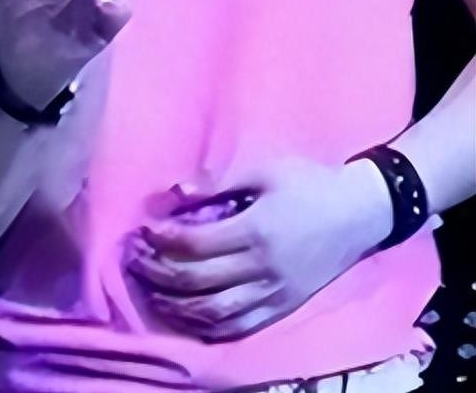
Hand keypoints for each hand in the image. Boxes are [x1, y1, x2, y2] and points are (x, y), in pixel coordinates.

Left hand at [126, 157, 394, 340]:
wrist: (361, 213)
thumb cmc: (309, 183)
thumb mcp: (265, 170)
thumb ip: (218, 180)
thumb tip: (174, 191)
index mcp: (256, 230)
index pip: (195, 244)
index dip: (163, 238)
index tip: (145, 228)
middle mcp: (263, 268)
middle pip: (197, 280)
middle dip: (158, 271)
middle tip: (136, 258)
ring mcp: (275, 293)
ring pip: (214, 312)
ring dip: (176, 304)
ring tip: (151, 289)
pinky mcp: (284, 307)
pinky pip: (240, 326)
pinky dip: (208, 327)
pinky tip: (186, 315)